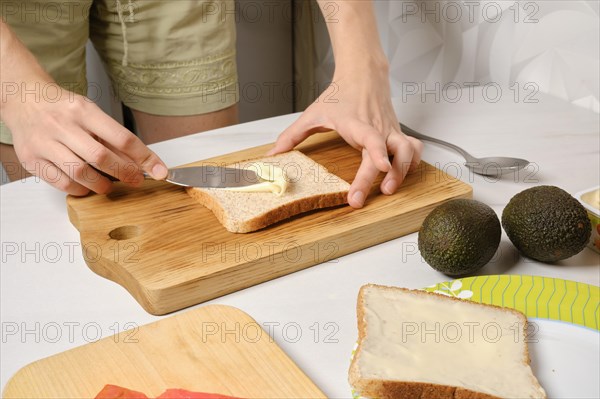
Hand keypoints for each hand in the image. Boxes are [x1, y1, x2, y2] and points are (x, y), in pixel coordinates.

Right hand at [4, 86, 167, 195]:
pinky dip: (79, 189)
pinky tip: (86, 186)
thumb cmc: (64, 109)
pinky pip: (61, 182)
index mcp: (83, 110)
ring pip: (80, 172)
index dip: (144, 157)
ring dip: (102, 185)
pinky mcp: (32, 159)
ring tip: (109, 186)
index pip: (121, 137)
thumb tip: (143, 162)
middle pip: (101, 157)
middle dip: (125, 173)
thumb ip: (114, 138)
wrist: (24, 100)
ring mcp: (44, 142)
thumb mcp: (92, 114)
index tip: (159, 170)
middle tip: (136, 180)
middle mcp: (63, 125)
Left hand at [268, 66, 422, 207]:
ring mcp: (390, 131)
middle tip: (363, 199)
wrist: (363, 74)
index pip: (371, 137)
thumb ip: (292, 136)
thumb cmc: (340, 95)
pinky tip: (403, 174)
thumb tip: (273, 154)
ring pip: (408, 150)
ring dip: (403, 171)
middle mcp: (378, 128)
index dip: (378, 152)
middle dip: (382, 177)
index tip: (381, 167)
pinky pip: (414, 149)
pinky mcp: (398, 133)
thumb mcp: (312, 114)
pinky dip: (413, 163)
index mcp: (357, 123)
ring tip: (390, 188)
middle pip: (388, 153)